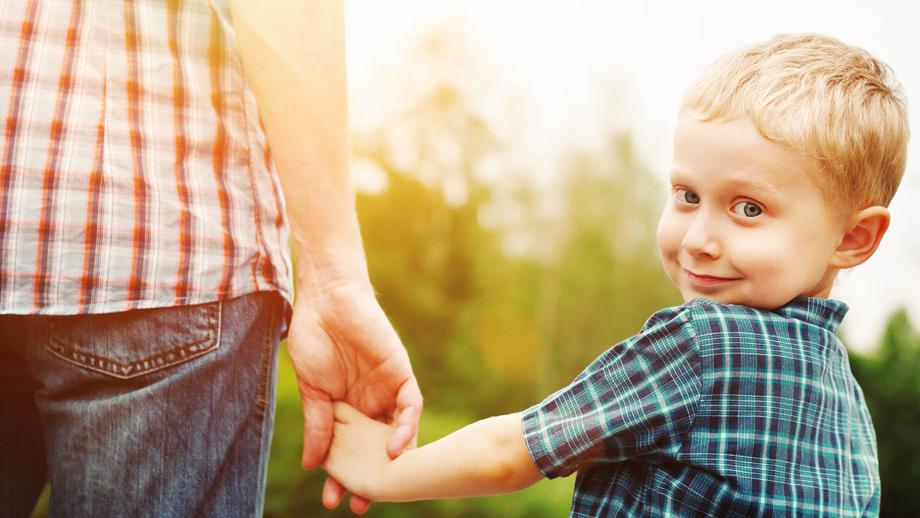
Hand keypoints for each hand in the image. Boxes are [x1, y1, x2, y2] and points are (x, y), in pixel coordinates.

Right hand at [287, 279, 422, 512]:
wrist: (327, 299)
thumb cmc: (314, 339)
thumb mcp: (313, 390)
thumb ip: (318, 425)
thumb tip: (313, 465)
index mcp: (348, 410)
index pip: (352, 450)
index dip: (345, 476)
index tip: (334, 499)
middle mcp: (371, 404)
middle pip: (378, 448)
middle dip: (373, 476)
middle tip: (362, 504)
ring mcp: (387, 390)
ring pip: (399, 432)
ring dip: (394, 460)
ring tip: (383, 485)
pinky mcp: (400, 373)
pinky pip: (411, 405)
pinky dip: (406, 427)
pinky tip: (396, 447)